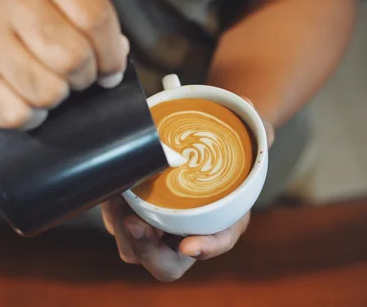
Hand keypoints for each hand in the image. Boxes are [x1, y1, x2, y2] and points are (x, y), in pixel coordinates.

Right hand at [0, 0, 128, 128]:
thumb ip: (77, 2)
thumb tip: (116, 51)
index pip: (97, 17)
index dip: (112, 52)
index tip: (110, 67)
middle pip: (75, 58)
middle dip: (85, 77)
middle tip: (75, 74)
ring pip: (49, 92)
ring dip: (57, 97)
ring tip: (46, 82)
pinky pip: (15, 114)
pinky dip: (29, 116)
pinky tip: (25, 100)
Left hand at [101, 111, 273, 281]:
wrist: (207, 148)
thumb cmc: (232, 150)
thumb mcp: (251, 137)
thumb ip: (256, 127)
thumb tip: (248, 103)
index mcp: (224, 222)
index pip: (216, 243)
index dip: (205, 247)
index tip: (188, 245)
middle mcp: (190, 234)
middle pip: (165, 263)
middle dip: (146, 248)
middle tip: (135, 223)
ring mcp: (161, 229)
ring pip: (135, 248)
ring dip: (121, 229)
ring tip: (115, 197)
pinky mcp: (137, 216)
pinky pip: (119, 225)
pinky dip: (112, 209)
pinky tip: (110, 185)